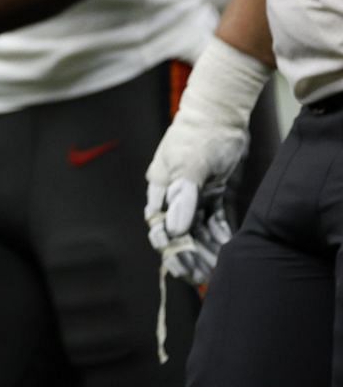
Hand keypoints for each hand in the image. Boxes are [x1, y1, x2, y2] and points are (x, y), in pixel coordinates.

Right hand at [144, 36, 269, 283]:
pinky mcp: (213, 190)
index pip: (158, 222)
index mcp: (160, 184)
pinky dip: (219, 232)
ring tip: (217, 266)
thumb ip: (184, 198)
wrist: (223, 111)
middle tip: (202, 275)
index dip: (167, 245)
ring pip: (197, 226)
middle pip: (178, 228)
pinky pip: (213, 217)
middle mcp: (174, 191)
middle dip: (188, 252)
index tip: (180, 265)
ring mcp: (194, 191)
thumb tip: (175, 230)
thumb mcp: (193, 166)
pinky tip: (227, 246)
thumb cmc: (201, 135)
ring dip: (205, 246)